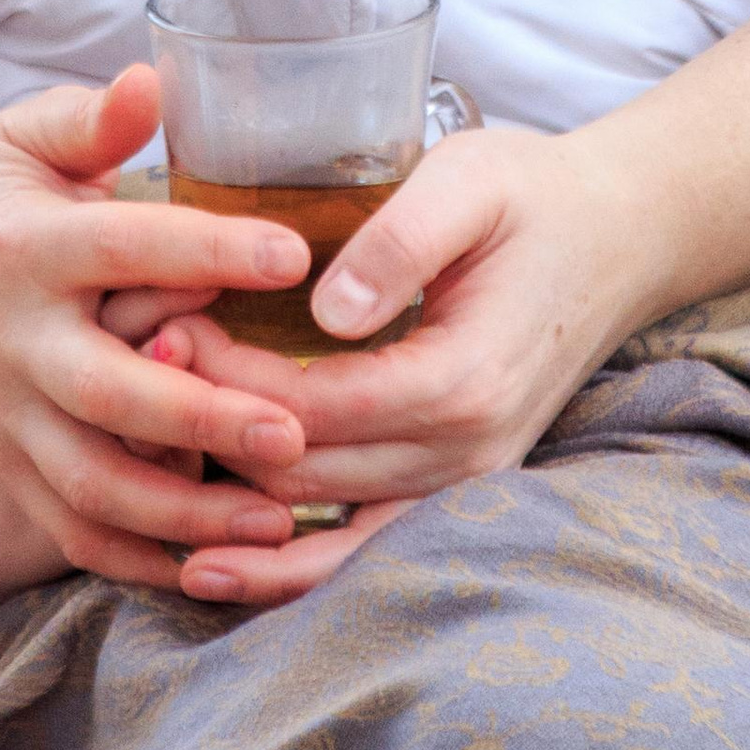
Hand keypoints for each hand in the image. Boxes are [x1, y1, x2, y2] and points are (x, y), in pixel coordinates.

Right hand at [0, 65, 317, 590]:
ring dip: (184, 511)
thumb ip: (93, 117)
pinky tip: (217, 566)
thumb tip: (152, 79)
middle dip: (202, 418)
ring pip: (90, 483)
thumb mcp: (29, 134)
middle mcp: (14, 339)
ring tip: (277, 517)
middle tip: (296, 431)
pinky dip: (137, 560)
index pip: (126, 246)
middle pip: (107, 392)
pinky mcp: (4, 464)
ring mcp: (4, 414)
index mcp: (31, 246)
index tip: (296, 256)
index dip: (209, 251)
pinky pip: (68, 530)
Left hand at [107, 123, 667, 608]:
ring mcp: (464, 484)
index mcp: (462, 378)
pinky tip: (217, 569)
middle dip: (210, 433)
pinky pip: (365, 547)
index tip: (162, 325)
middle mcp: (465, 453)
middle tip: (130, 382)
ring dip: (236, 517)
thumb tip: (324, 309)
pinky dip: (291, 568)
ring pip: (327, 535)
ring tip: (144, 505)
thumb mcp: (468, 181)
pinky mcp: (455, 489)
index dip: (226, 378)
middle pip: (305, 475)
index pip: (312, 405)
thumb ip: (399, 239)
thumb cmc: (532, 194)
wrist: (619, 236)